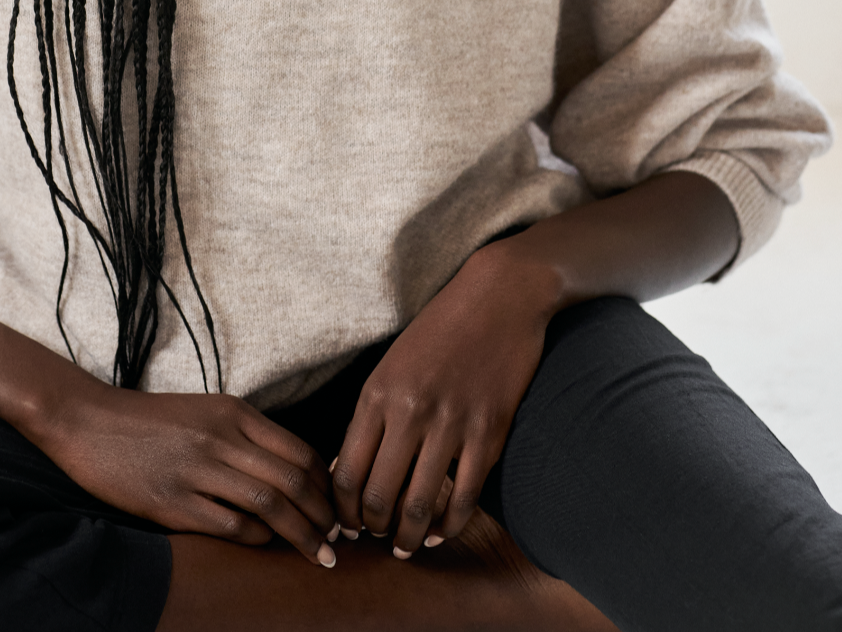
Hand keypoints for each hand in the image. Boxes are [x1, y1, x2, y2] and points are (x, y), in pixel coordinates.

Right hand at [31, 379, 340, 566]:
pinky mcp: (173, 502)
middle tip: (339, 539)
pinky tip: (266, 545)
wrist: (88, 422)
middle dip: (324, 515)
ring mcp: (198, 469)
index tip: (338, 506)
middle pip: (293, 479)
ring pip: (270, 504)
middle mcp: (221, 438)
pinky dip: (257, 538)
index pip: (300, 450)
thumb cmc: (150, 421)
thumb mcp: (205, 412)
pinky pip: (231, 525)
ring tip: (319, 555)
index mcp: (234, 412)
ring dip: (302, 534)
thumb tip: (293, 473)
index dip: (328, 483)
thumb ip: (246, 436)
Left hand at [331, 239, 552, 558]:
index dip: (342, 510)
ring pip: (418, 505)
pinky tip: (438, 532)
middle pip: (378, 496)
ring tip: (403, 546)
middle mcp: (410, 411)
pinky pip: (464, 498)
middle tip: (373, 538)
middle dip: (371, 528)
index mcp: (378, 393)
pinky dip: (447, 526)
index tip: (345, 523)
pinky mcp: (489, 433)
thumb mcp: (391, 365)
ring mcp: (452, 424)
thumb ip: (371, 414)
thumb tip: (347, 470)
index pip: (347, 471)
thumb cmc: (440, 329)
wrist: (499, 296)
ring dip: (406, 537)